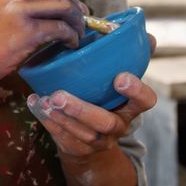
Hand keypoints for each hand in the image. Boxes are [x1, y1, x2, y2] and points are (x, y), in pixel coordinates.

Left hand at [27, 35, 157, 160]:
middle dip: (82, 110)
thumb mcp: (120, 81)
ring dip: (61, 117)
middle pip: (106, 123)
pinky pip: (64, 138)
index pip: (145, 101)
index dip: (135, 91)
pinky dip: (48, 121)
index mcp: (132, 106)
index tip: (119, 77)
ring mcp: (99, 141)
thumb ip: (132, 58)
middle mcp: (118, 125)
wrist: (93, 141)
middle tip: (59, 96)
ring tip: (45, 100)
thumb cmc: (106, 98)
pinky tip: (36, 103)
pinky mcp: (79, 149)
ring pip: (83, 133)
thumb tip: (148, 36)